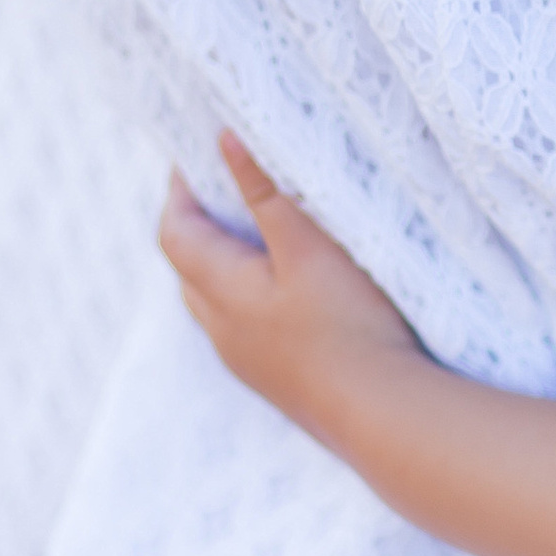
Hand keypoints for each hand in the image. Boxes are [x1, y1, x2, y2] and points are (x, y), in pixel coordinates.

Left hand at [160, 135, 422, 447]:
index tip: (193, 155)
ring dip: (221, 266)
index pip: (176, 233)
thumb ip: (266, 193)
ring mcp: (246, 361)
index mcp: (221, 292)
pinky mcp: (274, 380)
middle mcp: (222, 330)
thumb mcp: (309, 248)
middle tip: (222, 187)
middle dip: (198, 226)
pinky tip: (285, 295)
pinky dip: (246, 298)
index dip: (178, 192)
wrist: (380, 414)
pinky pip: (241, 329)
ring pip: (213, 304)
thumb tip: (225, 142)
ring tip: (253, 235)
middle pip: (188, 269)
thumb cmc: (346, 325)